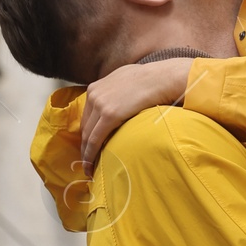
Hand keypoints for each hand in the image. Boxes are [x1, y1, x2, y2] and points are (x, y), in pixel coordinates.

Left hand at [79, 58, 191, 173]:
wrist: (161, 78)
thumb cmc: (151, 80)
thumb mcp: (125, 80)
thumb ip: (116, 91)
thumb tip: (121, 101)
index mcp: (96, 87)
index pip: (87, 116)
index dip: (87, 133)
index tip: (88, 146)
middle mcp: (94, 94)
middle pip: (85, 126)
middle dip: (84, 145)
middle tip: (87, 161)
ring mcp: (100, 104)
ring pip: (88, 135)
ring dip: (86, 153)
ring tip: (89, 168)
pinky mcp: (109, 115)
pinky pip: (95, 139)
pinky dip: (90, 154)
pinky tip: (90, 165)